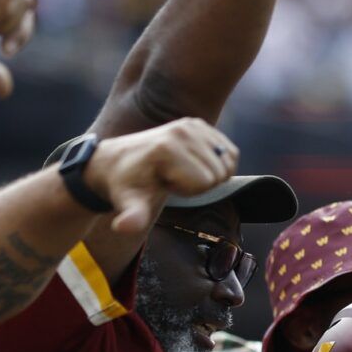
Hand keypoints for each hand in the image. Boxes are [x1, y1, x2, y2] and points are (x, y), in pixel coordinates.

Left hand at [86, 118, 240, 234]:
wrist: (120, 161)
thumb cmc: (128, 185)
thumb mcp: (129, 203)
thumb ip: (132, 217)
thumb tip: (124, 227)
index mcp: (168, 148)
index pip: (206, 182)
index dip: (190, 191)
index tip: (168, 184)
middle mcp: (182, 130)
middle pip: (219, 172)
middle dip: (201, 183)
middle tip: (174, 178)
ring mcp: (192, 124)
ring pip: (228, 162)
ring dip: (209, 173)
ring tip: (182, 171)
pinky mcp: (199, 124)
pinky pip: (230, 151)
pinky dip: (219, 163)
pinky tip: (194, 164)